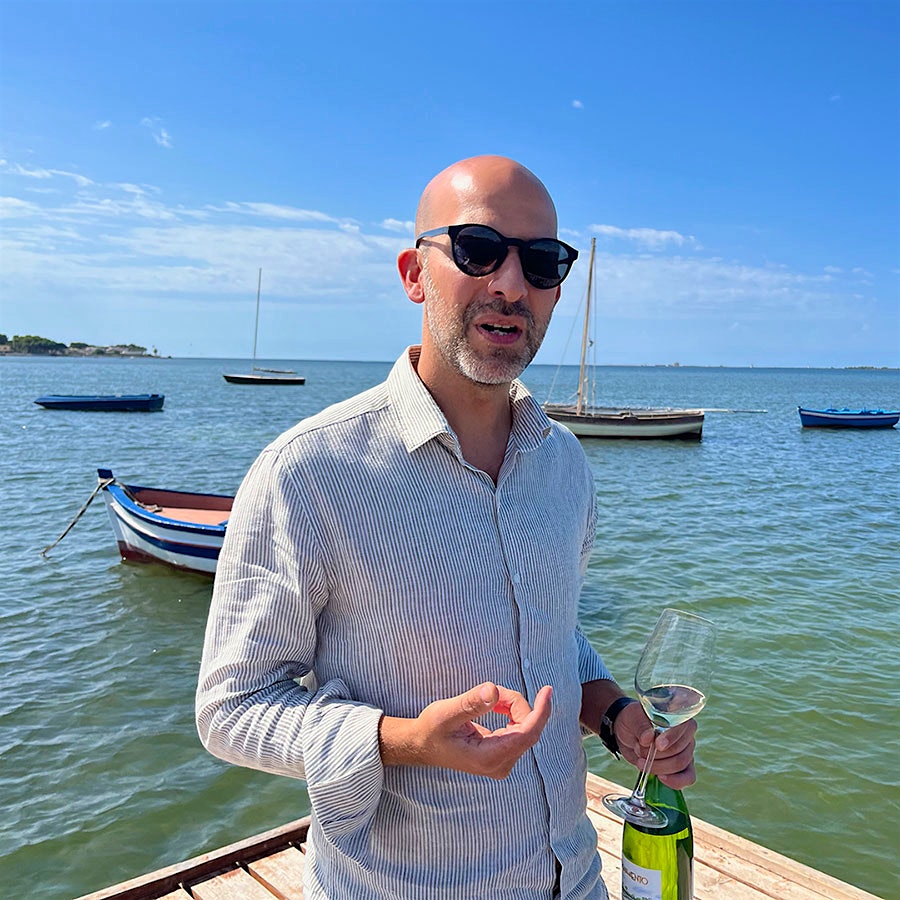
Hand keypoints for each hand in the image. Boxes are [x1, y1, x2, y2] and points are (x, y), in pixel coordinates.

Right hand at [379, 682, 552, 778]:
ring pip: (523, 727)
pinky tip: (495, 707)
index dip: (540, 711)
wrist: (423, 745)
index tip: (547, 690)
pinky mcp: (503, 756)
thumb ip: (470, 703)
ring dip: (510, 707)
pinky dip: (510, 713)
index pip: (527, 734)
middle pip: (526, 727)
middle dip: (515, 703)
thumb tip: (493, 690)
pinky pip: (518, 730)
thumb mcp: (445, 713)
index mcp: (489, 757)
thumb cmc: (431, 730)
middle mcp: (500, 764)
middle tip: (493, 691)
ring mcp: (503, 762)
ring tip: (488, 700)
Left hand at [614, 703, 696, 788]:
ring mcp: (686, 751)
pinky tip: (661, 778)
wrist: (628, 732)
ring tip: (641, 761)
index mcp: (678, 716)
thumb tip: (648, 738)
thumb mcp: (632, 718)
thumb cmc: (633, 721)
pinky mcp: (682, 766)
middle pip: (680, 751)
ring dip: (658, 767)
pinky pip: (688, 777)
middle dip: (657, 756)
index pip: (684, 728)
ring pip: (680, 765)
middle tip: (639, 750)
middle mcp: (686, 734)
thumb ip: (641, 726)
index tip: (657, 745)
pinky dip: (675, 781)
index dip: (671, 738)